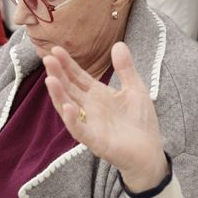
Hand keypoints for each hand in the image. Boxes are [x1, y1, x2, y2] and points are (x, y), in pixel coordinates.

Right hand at [43, 43, 166, 190]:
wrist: (150, 152)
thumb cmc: (141, 123)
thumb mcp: (135, 89)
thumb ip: (126, 69)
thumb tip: (118, 44)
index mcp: (98, 96)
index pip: (77, 77)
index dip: (67, 64)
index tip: (55, 49)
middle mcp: (89, 109)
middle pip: (69, 89)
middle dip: (58, 75)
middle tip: (47, 58)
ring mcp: (90, 125)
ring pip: (68, 108)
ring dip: (58, 95)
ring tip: (50, 80)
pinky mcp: (96, 141)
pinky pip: (80, 130)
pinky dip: (72, 120)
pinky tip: (68, 108)